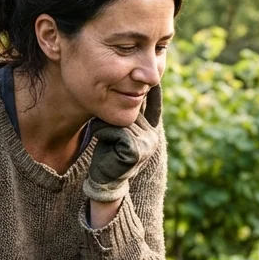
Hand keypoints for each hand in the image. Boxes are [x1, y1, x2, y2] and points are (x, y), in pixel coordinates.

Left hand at [83, 85, 162, 202]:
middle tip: (103, 131)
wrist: (104, 181)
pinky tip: (102, 144)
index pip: (154, 106)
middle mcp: (153, 136)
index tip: (156, 78)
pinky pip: (116, 131)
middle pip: (132, 111)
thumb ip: (128, 116)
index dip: (154, 93)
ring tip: (101, 138)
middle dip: (113, 117)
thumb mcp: (119, 131)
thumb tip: (132, 92)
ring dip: (105, 126)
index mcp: (152, 131)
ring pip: (122, 120)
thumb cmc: (108, 153)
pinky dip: (103, 133)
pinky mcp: (135, 150)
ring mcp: (146, 143)